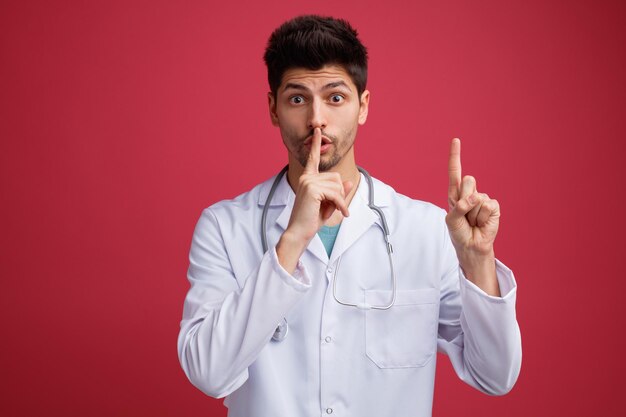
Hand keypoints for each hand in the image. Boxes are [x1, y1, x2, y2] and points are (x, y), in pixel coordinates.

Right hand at [276, 128, 352, 272]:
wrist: (299, 232)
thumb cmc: (311, 220)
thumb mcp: (328, 204)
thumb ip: (337, 192)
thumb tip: (347, 182)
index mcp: (307, 178)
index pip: (313, 159)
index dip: (316, 145)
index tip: (318, 132)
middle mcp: (306, 177)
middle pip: (335, 178)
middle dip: (339, 194)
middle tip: (335, 208)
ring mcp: (308, 181)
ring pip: (337, 186)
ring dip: (340, 201)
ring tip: (335, 212)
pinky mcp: (312, 189)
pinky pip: (336, 194)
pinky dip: (341, 205)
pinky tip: (341, 214)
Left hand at [446, 138, 499, 294]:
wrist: (471, 246)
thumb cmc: (459, 232)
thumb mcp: (452, 220)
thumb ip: (458, 207)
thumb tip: (473, 199)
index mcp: (455, 193)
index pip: (455, 171)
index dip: (455, 156)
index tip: (456, 140)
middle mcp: (469, 192)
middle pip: (468, 181)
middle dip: (464, 199)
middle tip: (464, 214)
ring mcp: (482, 199)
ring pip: (477, 197)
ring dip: (472, 214)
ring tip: (472, 222)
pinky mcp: (494, 207)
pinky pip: (487, 206)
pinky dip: (482, 217)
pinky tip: (481, 223)